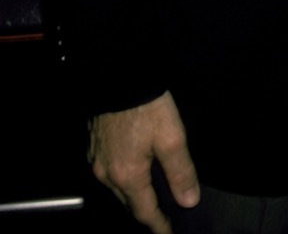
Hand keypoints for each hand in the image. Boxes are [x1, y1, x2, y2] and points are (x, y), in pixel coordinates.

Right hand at [88, 91, 199, 233]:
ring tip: (148, 196)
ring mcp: (97, 159)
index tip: (167, 233)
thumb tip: (189, 201)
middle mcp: (107, 173)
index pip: (143, 212)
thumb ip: (181, 171)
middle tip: (159, 217)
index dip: (158, 225)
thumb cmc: (147, 105)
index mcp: (128, 175)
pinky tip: (132, 169)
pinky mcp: (93, 145)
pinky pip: (108, 171)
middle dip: (143, 212)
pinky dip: (122, 177)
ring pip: (116, 188)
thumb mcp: (172, 137)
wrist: (119, 74)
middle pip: (127, 202)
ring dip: (131, 195)